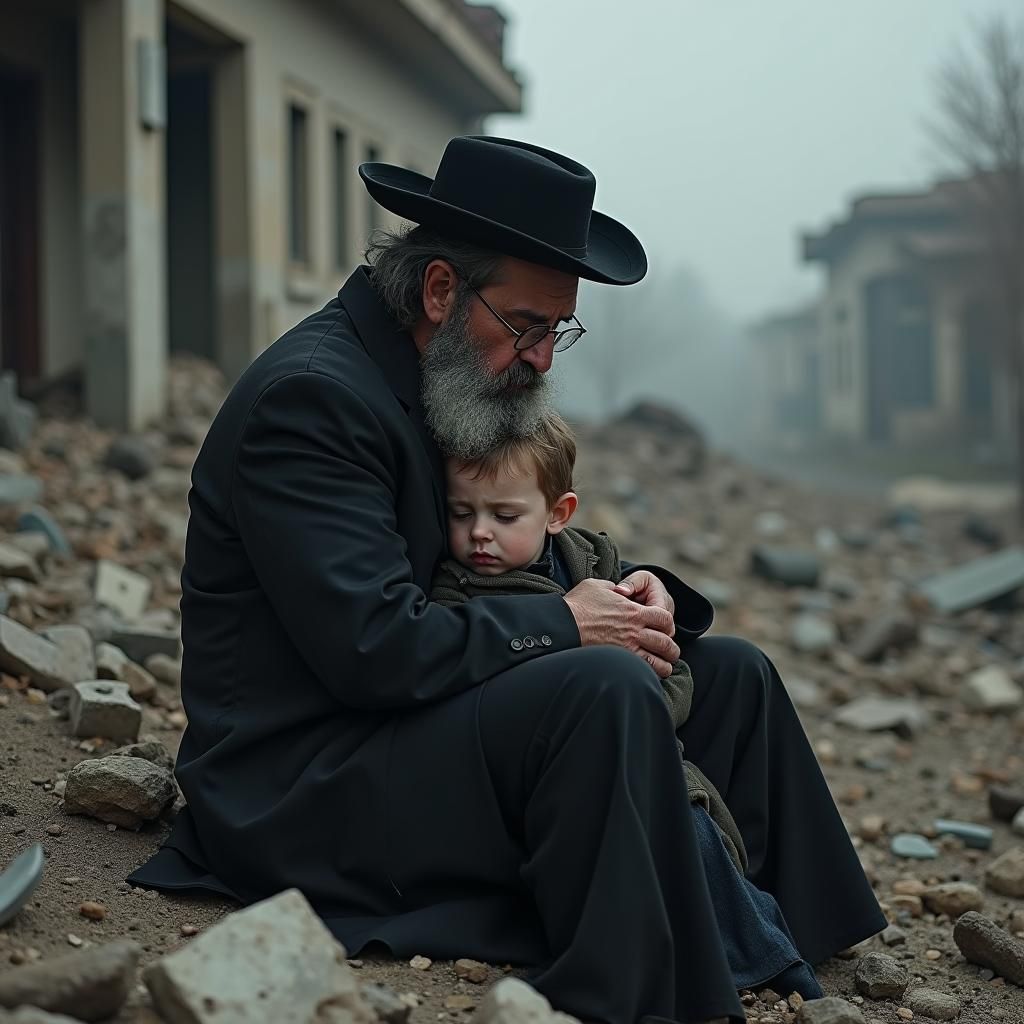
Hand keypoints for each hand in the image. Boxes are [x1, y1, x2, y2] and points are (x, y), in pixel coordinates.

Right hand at [563, 578, 679, 677]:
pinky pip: (644, 673)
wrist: (562, 625)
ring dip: (664, 665)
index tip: (663, 628)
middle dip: (670, 649)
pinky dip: (650, 675)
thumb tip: (618, 590)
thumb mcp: (597, 586)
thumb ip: (614, 588)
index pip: (666, 619)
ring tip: (661, 666)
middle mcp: (635, 632)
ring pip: (660, 663)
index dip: (668, 624)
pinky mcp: (618, 662)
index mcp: (633, 611)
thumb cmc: (577, 604)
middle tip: (668, 651)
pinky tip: (647, 674)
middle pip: (667, 644)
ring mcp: (627, 649)